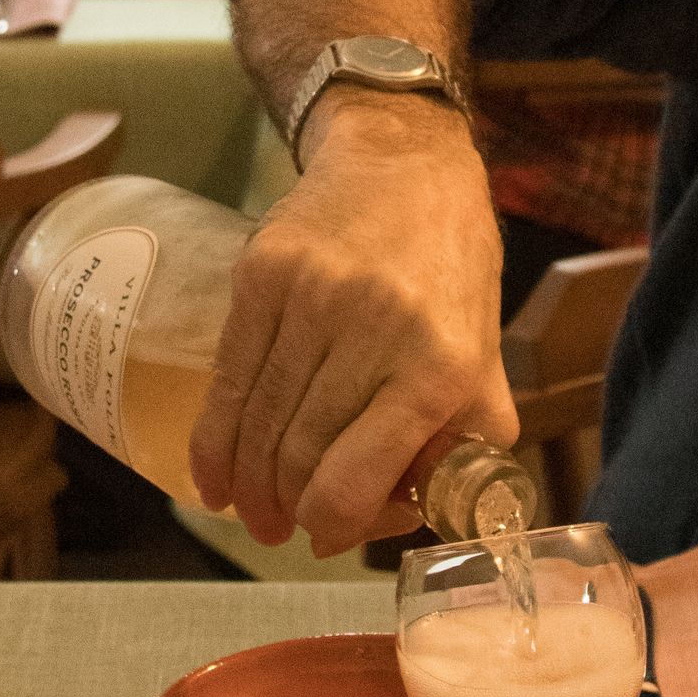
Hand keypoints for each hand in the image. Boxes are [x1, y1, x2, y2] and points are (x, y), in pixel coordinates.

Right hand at [188, 100, 514, 553]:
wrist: (402, 159)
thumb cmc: (449, 262)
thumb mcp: (483, 346)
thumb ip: (465, 431)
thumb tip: (422, 510)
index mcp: (440, 363)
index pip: (357, 475)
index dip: (333, 524)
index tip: (325, 537)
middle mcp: (375, 331)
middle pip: (300, 454)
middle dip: (284, 509)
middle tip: (279, 530)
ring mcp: (311, 301)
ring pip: (259, 422)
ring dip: (247, 483)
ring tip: (248, 509)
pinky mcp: (262, 276)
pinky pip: (228, 376)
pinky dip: (215, 438)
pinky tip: (214, 473)